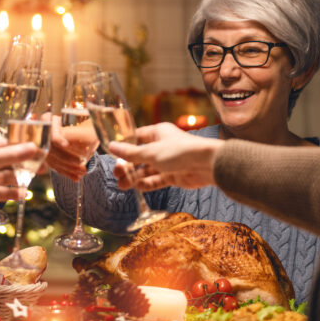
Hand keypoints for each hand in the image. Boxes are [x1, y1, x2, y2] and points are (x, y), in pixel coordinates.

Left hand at [0, 136, 36, 219]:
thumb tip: (32, 148)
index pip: (2, 144)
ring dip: (19, 178)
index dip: (19, 146)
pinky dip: (11, 192)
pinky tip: (24, 193)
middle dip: (23, 163)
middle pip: (5, 161)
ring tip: (36, 178)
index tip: (37, 148)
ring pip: (3, 176)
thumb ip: (11, 154)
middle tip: (43, 165)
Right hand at [44, 115, 90, 180]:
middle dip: (66, 158)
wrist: (86, 127)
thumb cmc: (88, 122)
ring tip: (82, 172)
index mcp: (48, 119)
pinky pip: (55, 165)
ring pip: (53, 159)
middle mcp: (43, 132)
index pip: (48, 128)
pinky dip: (66, 172)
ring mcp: (43, 145)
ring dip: (68, 168)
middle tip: (81, 163)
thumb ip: (82, 130)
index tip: (66, 144)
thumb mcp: (86, 122)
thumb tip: (77, 139)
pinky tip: (75, 177)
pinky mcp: (48, 156)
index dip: (56, 138)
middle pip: (51, 147)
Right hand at [107, 122, 222, 190]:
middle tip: (116, 174)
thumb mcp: (151, 152)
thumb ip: (130, 153)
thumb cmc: (180, 152)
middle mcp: (162, 146)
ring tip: (122, 185)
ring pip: (148, 170)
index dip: (124, 146)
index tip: (112, 154)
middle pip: (140, 156)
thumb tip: (111, 147)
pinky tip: (137, 187)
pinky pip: (157, 180)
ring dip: (135, 177)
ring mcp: (169, 162)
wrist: (207, 165)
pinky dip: (147, 183)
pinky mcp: (174, 176)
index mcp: (158, 133)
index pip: (137, 137)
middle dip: (128, 165)